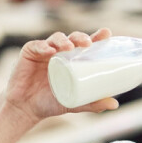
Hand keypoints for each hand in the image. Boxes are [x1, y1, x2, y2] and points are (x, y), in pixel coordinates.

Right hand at [3, 28, 118, 123]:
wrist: (26, 108)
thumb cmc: (51, 102)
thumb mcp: (75, 104)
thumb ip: (93, 103)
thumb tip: (115, 105)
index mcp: (72, 60)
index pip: (86, 45)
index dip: (96, 37)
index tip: (106, 33)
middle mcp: (60, 52)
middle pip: (73, 38)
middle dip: (81, 37)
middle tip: (87, 43)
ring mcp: (44, 51)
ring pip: (56, 39)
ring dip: (63, 40)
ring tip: (69, 47)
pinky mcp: (29, 52)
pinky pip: (37, 46)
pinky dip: (43, 46)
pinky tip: (49, 51)